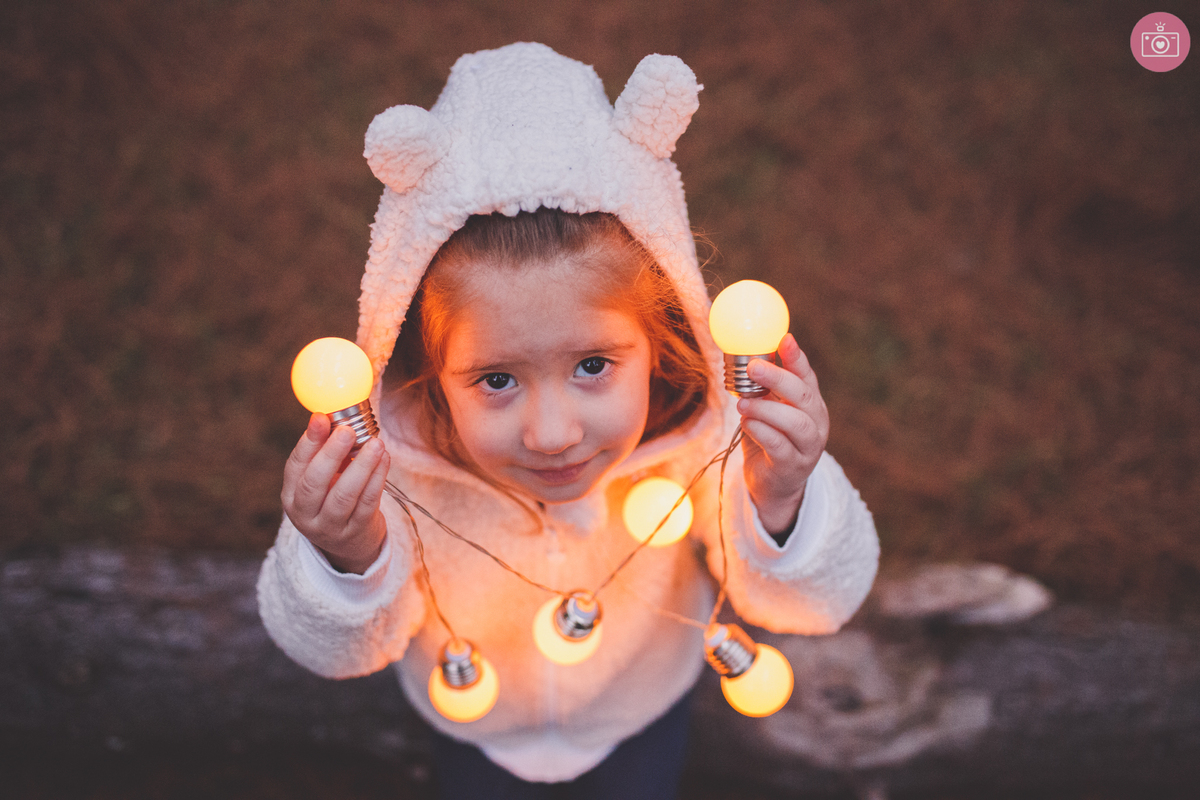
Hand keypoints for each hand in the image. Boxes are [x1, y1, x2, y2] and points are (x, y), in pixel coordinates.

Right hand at [281, 413, 389, 573]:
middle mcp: (305, 514)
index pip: (295, 467)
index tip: (322, 418)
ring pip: (345, 495)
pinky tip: (384, 458)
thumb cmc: (334, 498)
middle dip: (331, 453)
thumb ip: (327, 452)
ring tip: (375, 443)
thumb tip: (336, 415)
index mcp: (291, 496)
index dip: (308, 441)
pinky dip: (377, 478)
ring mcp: (330, 527)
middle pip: (315, 483)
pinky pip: (368, 502)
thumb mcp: (323, 480)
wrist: (348, 544)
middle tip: (348, 430)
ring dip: (362, 466)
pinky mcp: (356, 531)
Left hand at [736, 334, 829, 535]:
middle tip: (753, 368)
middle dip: (779, 378)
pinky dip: (762, 431)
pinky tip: (747, 423)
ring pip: (795, 423)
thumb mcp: (769, 410)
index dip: (797, 358)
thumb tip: (748, 355)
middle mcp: (816, 424)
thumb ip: (764, 388)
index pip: (807, 377)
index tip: (785, 339)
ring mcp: (808, 447)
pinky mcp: (792, 467)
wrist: (773, 485)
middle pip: (804, 396)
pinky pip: (780, 446)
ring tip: (743, 403)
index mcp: (811, 404)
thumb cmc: (770, 440)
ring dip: (767, 409)